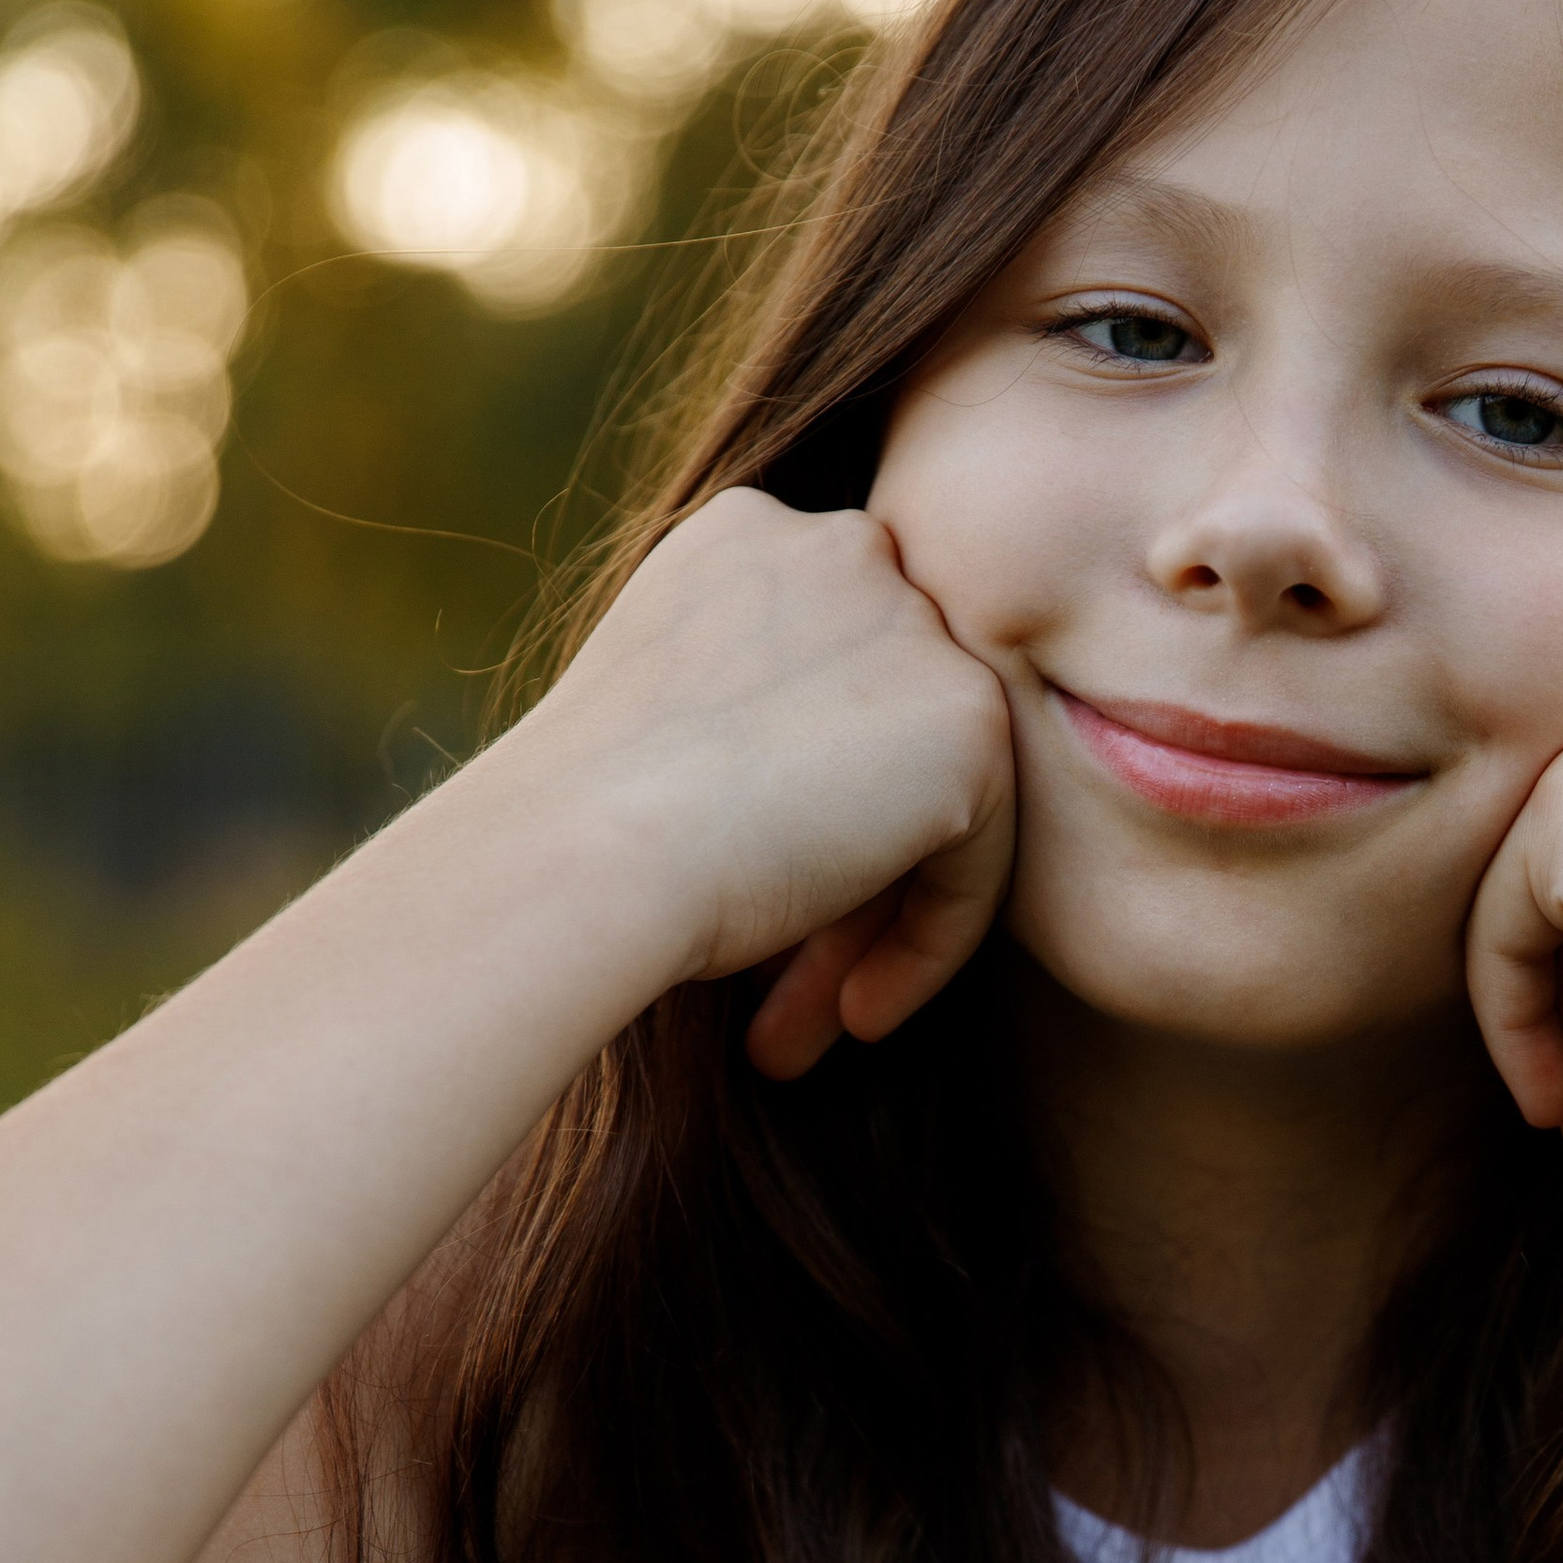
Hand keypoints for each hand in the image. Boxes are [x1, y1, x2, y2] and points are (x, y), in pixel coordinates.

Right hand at [499, 490, 1014, 1076]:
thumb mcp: (664, 729)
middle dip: (842, 876)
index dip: (794, 800)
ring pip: (936, 803)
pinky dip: (928, 946)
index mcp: (752, 537)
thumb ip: (762, 718)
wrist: (584, 853)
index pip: (827, 677)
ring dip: (876, 923)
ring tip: (815, 1025)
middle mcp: (842, 550)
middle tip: (787, 989)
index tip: (746, 894)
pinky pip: (980, 861)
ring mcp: (916, 626)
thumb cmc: (583, 822)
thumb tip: (828, 805)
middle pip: (885, 739)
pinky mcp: (970, 718)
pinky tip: (853, 1017)